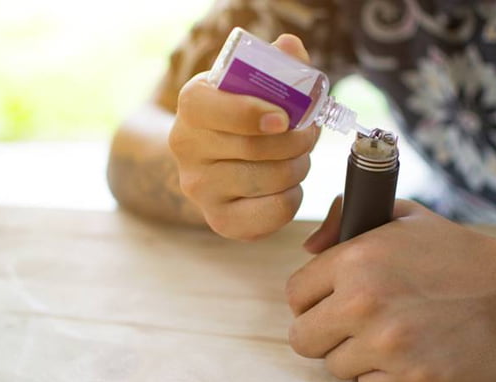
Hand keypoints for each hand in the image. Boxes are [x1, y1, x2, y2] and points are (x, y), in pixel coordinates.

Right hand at [169, 34, 318, 240]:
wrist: (214, 159)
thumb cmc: (242, 116)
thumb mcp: (252, 83)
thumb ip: (276, 63)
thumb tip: (291, 47)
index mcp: (192, 104)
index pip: (213, 108)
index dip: (252, 113)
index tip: (284, 118)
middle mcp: (186, 147)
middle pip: (255, 148)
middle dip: (298, 141)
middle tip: (309, 135)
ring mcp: (199, 188)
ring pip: (271, 180)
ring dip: (299, 167)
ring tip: (297, 158)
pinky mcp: (219, 220)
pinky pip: (273, 212)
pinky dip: (292, 197)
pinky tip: (285, 186)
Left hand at [287, 198, 495, 381]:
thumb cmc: (455, 251)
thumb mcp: (401, 216)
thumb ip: (346, 220)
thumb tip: (308, 247)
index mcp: (355, 260)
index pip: (295, 294)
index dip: (310, 301)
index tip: (327, 304)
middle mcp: (364, 303)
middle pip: (302, 338)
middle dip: (322, 332)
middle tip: (349, 326)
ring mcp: (389, 347)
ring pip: (335, 366)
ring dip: (355, 355)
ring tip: (388, 336)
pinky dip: (382, 377)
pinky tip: (406, 355)